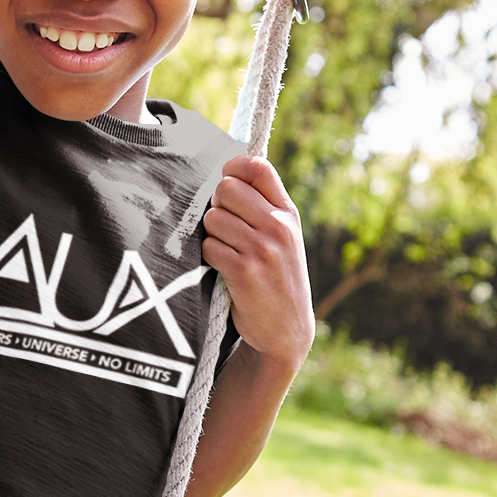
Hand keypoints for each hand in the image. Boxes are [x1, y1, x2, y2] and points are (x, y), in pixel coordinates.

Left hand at [202, 155, 315, 373]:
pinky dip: (209, 257)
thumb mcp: (284, 238)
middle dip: (216, 205)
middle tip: (224, 226)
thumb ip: (264, 207)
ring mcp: (261, 249)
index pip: (259, 167)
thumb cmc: (277, 277)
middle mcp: (278, 227)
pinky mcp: (243, 272)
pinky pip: (209, 247)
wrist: (286, 329)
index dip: (234, 168)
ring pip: (213, 219)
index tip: (226, 181)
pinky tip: (222, 268)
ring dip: (211, 235)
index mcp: (288, 213)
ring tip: (226, 251)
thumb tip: (228, 174)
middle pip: (226, 189)